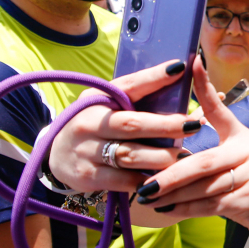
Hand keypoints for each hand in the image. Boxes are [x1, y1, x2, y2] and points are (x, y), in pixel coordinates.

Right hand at [47, 60, 203, 193]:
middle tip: (194, 126)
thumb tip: (185, 90)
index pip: (129, 84)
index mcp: (98, 98)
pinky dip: (148, 180)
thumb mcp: (107, 105)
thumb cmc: (95, 124)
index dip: (155, 76)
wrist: (54, 154)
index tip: (180, 67)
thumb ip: (138, 100)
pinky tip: (165, 179)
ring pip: (132, 154)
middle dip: (167, 126)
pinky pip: (125, 180)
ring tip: (185, 156)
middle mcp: (89, 122)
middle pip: (134, 124)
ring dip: (162, 157)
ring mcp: (86, 150)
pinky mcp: (88, 175)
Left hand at [130, 58, 248, 246]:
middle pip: (203, 162)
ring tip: (147, 199)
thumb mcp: (236, 159)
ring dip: (173, 196)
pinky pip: (211, 205)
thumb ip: (210, 151)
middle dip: (169, 175)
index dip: (205, 86)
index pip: (219, 109)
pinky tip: (166, 211)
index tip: (192, 63)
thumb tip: (172, 144)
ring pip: (204, 187)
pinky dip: (185, 210)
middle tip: (143, 183)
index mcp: (242, 136)